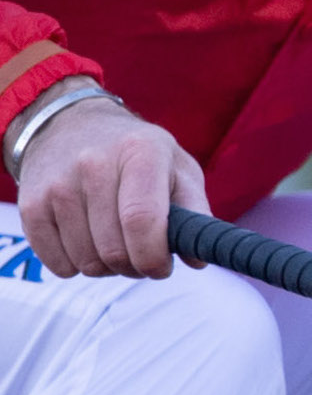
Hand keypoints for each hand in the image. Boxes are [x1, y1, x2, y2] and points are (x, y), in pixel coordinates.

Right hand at [15, 97, 209, 278]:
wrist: (71, 127)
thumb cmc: (137, 156)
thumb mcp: (178, 168)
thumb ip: (195, 212)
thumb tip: (197, 259)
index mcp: (140, 152)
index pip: (141, 220)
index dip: (154, 257)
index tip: (162, 267)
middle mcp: (92, 164)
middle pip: (114, 250)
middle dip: (135, 266)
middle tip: (142, 254)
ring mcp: (56, 185)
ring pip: (87, 262)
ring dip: (107, 267)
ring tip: (115, 241)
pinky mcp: (30, 205)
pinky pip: (59, 264)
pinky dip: (77, 266)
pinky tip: (87, 241)